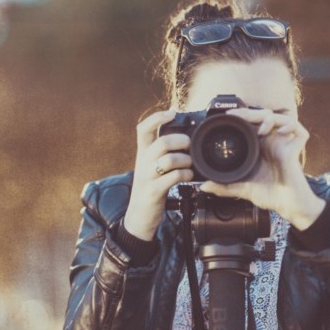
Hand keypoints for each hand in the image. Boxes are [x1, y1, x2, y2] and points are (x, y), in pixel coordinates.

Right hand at [123, 110, 194, 240]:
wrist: (139, 216)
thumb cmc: (151, 188)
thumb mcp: (152, 167)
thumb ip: (163, 153)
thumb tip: (186, 138)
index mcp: (142, 153)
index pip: (143, 128)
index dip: (157, 117)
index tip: (173, 113)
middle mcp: (142, 162)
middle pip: (161, 142)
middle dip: (180, 141)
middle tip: (190, 145)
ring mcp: (147, 177)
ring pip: (168, 160)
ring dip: (185, 160)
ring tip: (190, 165)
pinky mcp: (153, 191)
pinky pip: (172, 178)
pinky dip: (185, 175)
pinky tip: (188, 177)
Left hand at [199, 108, 324, 229]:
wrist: (287, 206)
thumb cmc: (270, 195)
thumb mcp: (242, 189)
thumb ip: (224, 187)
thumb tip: (204, 186)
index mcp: (259, 147)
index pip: (251, 124)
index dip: (242, 115)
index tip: (228, 115)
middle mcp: (272, 142)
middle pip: (264, 117)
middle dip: (251, 113)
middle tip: (238, 115)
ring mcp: (285, 144)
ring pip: (281, 118)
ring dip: (270, 118)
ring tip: (261, 129)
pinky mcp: (296, 149)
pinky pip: (299, 131)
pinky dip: (291, 126)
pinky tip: (281, 132)